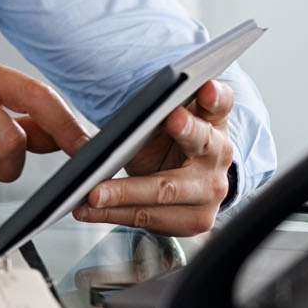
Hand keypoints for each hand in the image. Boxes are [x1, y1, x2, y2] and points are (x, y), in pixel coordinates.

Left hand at [72, 79, 235, 235]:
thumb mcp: (164, 119)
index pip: (218, 103)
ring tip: (92, 193)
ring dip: (124, 194)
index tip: (205, 87)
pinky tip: (88, 210)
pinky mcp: (195, 220)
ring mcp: (211, 191)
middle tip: (165, 122)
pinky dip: (114, 214)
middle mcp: (219, 155)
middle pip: (200, 145)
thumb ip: (150, 105)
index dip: (214, 95)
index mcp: (212, 120)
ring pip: (165, 190)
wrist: (186, 182)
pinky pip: (150, 218)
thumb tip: (106, 103)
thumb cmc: (169, 142)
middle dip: (183, 133)